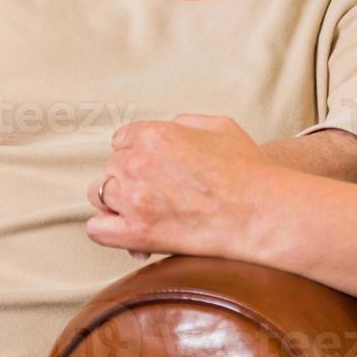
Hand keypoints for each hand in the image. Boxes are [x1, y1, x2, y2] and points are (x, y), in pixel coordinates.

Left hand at [85, 114, 281, 262]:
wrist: (259, 212)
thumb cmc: (247, 171)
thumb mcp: (221, 126)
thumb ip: (186, 123)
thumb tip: (169, 128)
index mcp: (156, 134)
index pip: (122, 139)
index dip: (135, 152)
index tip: (149, 165)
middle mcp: (139, 163)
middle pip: (112, 166)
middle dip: (129, 177)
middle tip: (154, 191)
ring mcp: (135, 199)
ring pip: (100, 195)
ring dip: (116, 201)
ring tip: (140, 210)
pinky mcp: (137, 233)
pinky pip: (97, 229)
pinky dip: (107, 229)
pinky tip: (127, 230)